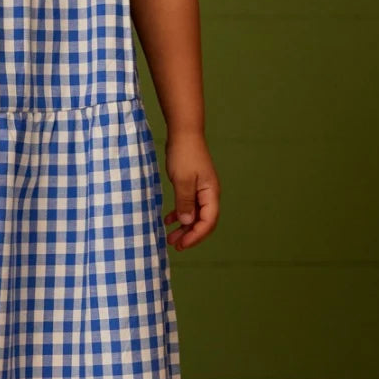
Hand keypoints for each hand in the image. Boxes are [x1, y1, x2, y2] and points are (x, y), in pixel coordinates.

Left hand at [164, 132, 219, 250]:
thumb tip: (187, 222)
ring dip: (183, 226)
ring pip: (194, 214)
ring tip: (170, 237)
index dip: (196, 235)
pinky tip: (168, 219)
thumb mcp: (182, 180)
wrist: (183, 133)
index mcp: (210, 194)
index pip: (208, 221)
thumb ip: (185, 202)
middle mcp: (209, 194)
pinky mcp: (192, 185)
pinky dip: (179, 213)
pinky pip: (188, 205)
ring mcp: (200, 190)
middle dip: (190, 234)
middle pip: (202, 221)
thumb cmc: (184, 155)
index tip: (182, 244)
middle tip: (174, 245)